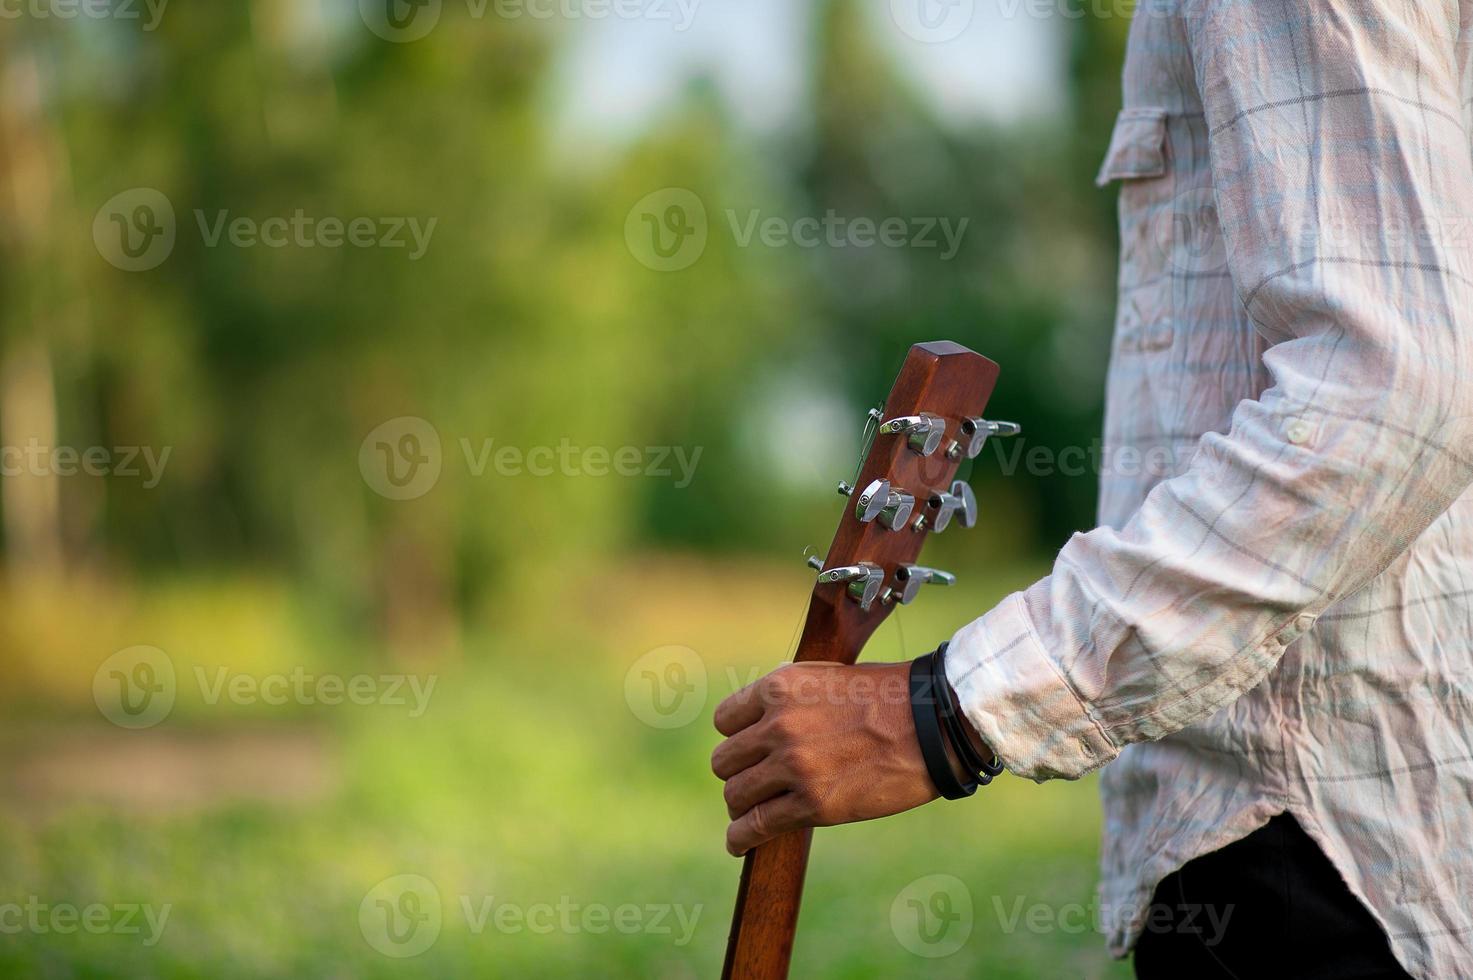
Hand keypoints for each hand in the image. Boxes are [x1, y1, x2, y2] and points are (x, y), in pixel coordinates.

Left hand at [711, 661, 960, 855]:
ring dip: (741, 806)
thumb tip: (762, 717)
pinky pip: (755, 827)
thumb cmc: (888, 697)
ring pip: (736, 795)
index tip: (749, 749)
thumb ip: (789, 696)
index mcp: (780, 688)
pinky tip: (739, 843)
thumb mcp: (827, 677)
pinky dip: (741, 839)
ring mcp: (794, 766)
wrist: (933, 725)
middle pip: (725, 761)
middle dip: (738, 772)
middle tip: (755, 782)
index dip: (737, 736)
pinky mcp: (812, 804)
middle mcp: (778, 726)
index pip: (726, 721)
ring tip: (749, 814)